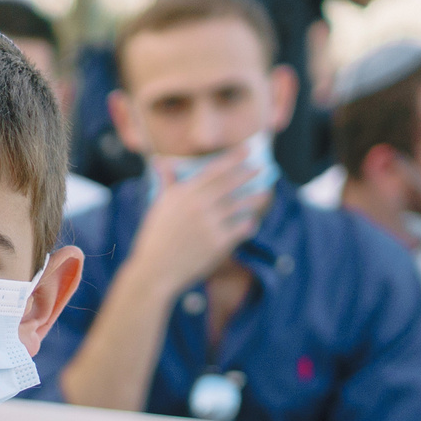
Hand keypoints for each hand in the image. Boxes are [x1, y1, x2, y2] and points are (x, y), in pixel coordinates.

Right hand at [127, 149, 266, 292]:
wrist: (155, 270)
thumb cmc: (155, 237)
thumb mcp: (159, 206)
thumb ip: (165, 182)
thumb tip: (158, 161)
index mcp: (183, 193)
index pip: (214, 170)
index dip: (233, 158)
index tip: (247, 150)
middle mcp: (198, 205)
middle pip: (230, 184)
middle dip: (248, 174)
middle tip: (261, 168)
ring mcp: (210, 224)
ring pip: (241, 205)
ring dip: (255, 198)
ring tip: (264, 194)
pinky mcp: (219, 242)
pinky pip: (241, 228)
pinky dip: (248, 224)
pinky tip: (252, 221)